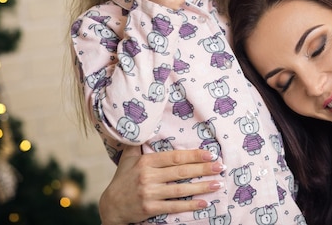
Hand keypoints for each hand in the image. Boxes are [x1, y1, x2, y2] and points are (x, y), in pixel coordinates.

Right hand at [99, 146, 225, 224]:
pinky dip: (190, 205)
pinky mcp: (150, 208)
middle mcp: (148, 176)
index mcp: (146, 161)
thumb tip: (147, 123)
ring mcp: (149, 193)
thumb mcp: (128, 157)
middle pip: (181, 172)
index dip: (194, 155)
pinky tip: (204, 203)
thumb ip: (139, 142)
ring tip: (218, 184)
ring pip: (180, 189)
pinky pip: (174, 206)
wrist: (111, 206)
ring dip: (201, 187)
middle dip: (203, 169)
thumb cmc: (123, 179)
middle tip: (221, 167)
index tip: (210, 154)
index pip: (175, 157)